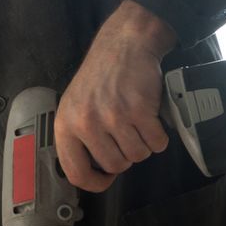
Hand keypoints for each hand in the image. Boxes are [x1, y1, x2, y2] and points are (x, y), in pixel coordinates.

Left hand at [56, 0, 175, 192]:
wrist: (126, 43)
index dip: (95, 183)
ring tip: (138, 121)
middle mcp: (86, 123)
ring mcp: (113, 117)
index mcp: (66, 124)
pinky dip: (159, 134)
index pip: (76, 173)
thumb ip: (80, 136)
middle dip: (127, 154)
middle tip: (127, 133)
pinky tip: (151, 117)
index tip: (106, 179)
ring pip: (138, 156)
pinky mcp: (138, 111)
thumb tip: (93, 171)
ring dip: (144, 143)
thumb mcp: (77, 104)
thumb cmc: (103, 74)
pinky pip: (156, 143)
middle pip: (115, 166)